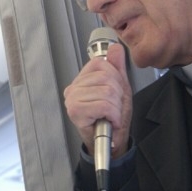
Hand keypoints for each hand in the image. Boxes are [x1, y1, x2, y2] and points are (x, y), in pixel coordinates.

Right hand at [64, 43, 132, 158]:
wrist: (110, 142)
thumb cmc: (112, 117)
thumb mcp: (119, 88)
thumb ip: (117, 67)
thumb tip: (115, 48)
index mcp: (81, 80)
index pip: (100, 64)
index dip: (115, 78)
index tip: (114, 94)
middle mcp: (73, 88)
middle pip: (106, 78)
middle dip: (118, 95)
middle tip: (113, 108)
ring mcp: (72, 100)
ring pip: (107, 92)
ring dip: (116, 107)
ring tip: (111, 115)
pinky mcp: (75, 112)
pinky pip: (104, 105)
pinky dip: (113, 115)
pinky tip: (109, 120)